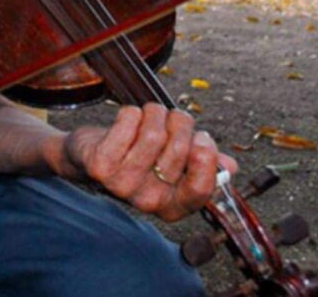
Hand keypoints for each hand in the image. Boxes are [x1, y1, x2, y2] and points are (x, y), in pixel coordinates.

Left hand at [62, 103, 236, 221]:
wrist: (88, 158)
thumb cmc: (138, 157)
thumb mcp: (173, 165)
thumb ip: (203, 165)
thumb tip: (229, 167)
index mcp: (173, 206)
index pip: (202, 189)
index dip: (206, 157)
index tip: (201, 139)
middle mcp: (149, 201)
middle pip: (181, 148)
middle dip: (178, 123)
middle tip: (168, 121)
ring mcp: (123, 185)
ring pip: (154, 133)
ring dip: (154, 113)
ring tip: (148, 116)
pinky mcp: (101, 165)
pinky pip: (130, 122)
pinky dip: (132, 111)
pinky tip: (127, 120)